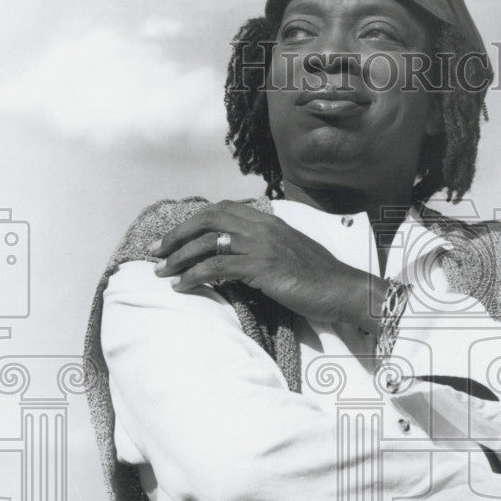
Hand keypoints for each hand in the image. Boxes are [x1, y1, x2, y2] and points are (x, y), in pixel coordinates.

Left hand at [151, 200, 386, 329]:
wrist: (344, 289)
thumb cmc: (320, 278)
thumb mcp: (290, 253)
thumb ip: (266, 248)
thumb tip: (240, 257)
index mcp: (268, 221)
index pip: (221, 210)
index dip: (193, 221)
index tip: (174, 236)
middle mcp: (262, 226)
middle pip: (207, 220)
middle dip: (177, 235)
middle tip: (156, 251)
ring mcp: (261, 244)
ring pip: (207, 243)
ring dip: (179, 257)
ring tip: (161, 272)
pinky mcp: (261, 266)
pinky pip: (217, 266)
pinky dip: (194, 276)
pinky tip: (182, 287)